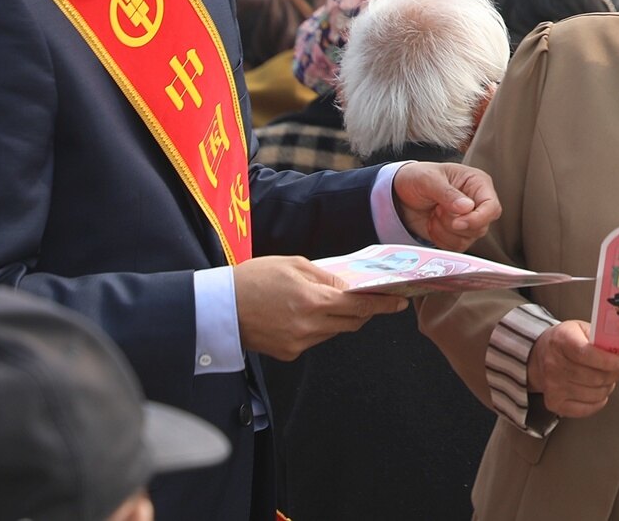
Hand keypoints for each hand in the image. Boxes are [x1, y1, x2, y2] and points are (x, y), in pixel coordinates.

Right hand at [233, 255, 406, 360]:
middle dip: (365, 312)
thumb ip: (327, 277)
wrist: (219, 306)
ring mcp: (299, 343)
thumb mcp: (295, 265)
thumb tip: (350, 287)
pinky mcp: (288, 354)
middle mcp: (309, 327)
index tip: (399, 302)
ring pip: (334, 331)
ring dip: (340, 319)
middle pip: (352, 322)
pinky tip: (305, 314)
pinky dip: (319, 327)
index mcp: (313, 301)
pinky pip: (315, 340)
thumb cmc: (255, 278)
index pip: (360, 306)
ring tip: (331, 302)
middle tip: (374, 301)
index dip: (383, 304)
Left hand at [392, 161, 500, 245]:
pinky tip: (432, 224)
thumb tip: (467, 208)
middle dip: (455, 224)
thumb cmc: (417, 177)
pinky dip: (440, 239)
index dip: (478, 218)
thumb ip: (447, 193)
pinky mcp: (456, 234)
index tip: (457, 222)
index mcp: (477, 183)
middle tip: (437, 210)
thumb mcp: (429, 179)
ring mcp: (467, 220)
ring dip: (445, 231)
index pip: (492, 207)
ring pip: (469, 239)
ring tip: (434, 214)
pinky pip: (456, 247)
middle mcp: (476, 202)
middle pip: (482, 226)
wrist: (398, 193)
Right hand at [530, 320, 618, 417]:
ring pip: (593, 394)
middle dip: (614, 375)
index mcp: (562, 340)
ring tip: (608, 380)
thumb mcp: (580, 328)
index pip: (587, 354)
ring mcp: (553, 386)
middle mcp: (554, 364)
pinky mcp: (554, 402)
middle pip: (594, 377)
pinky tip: (599, 393)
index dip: (609, 361)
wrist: (538, 355)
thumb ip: (599, 337)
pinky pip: (584, 409)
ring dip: (607, 388)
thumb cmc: (565, 340)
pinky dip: (598, 403)